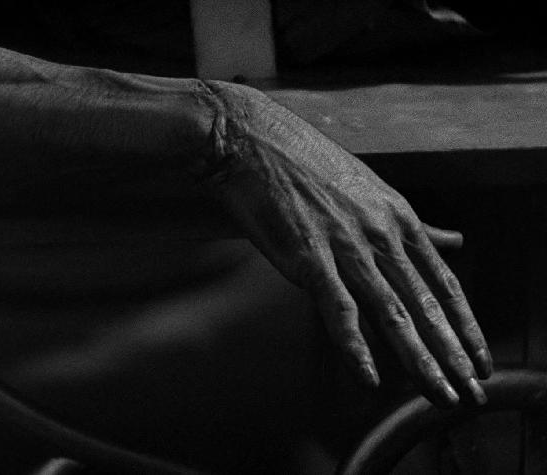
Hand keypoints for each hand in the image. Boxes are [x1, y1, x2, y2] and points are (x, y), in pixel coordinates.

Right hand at [199, 82, 491, 406]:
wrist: (254, 144)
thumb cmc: (310, 166)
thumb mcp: (372, 189)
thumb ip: (415, 223)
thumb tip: (455, 238)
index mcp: (398, 218)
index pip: (443, 283)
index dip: (465, 325)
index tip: (480, 358)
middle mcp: (379, 235)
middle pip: (425, 305)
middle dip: (452, 354)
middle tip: (473, 394)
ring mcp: (345, 247)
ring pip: (392, 313)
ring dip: (420, 360)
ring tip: (441, 395)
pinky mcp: (308, 257)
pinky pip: (338, 310)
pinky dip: (355, 347)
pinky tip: (370, 378)